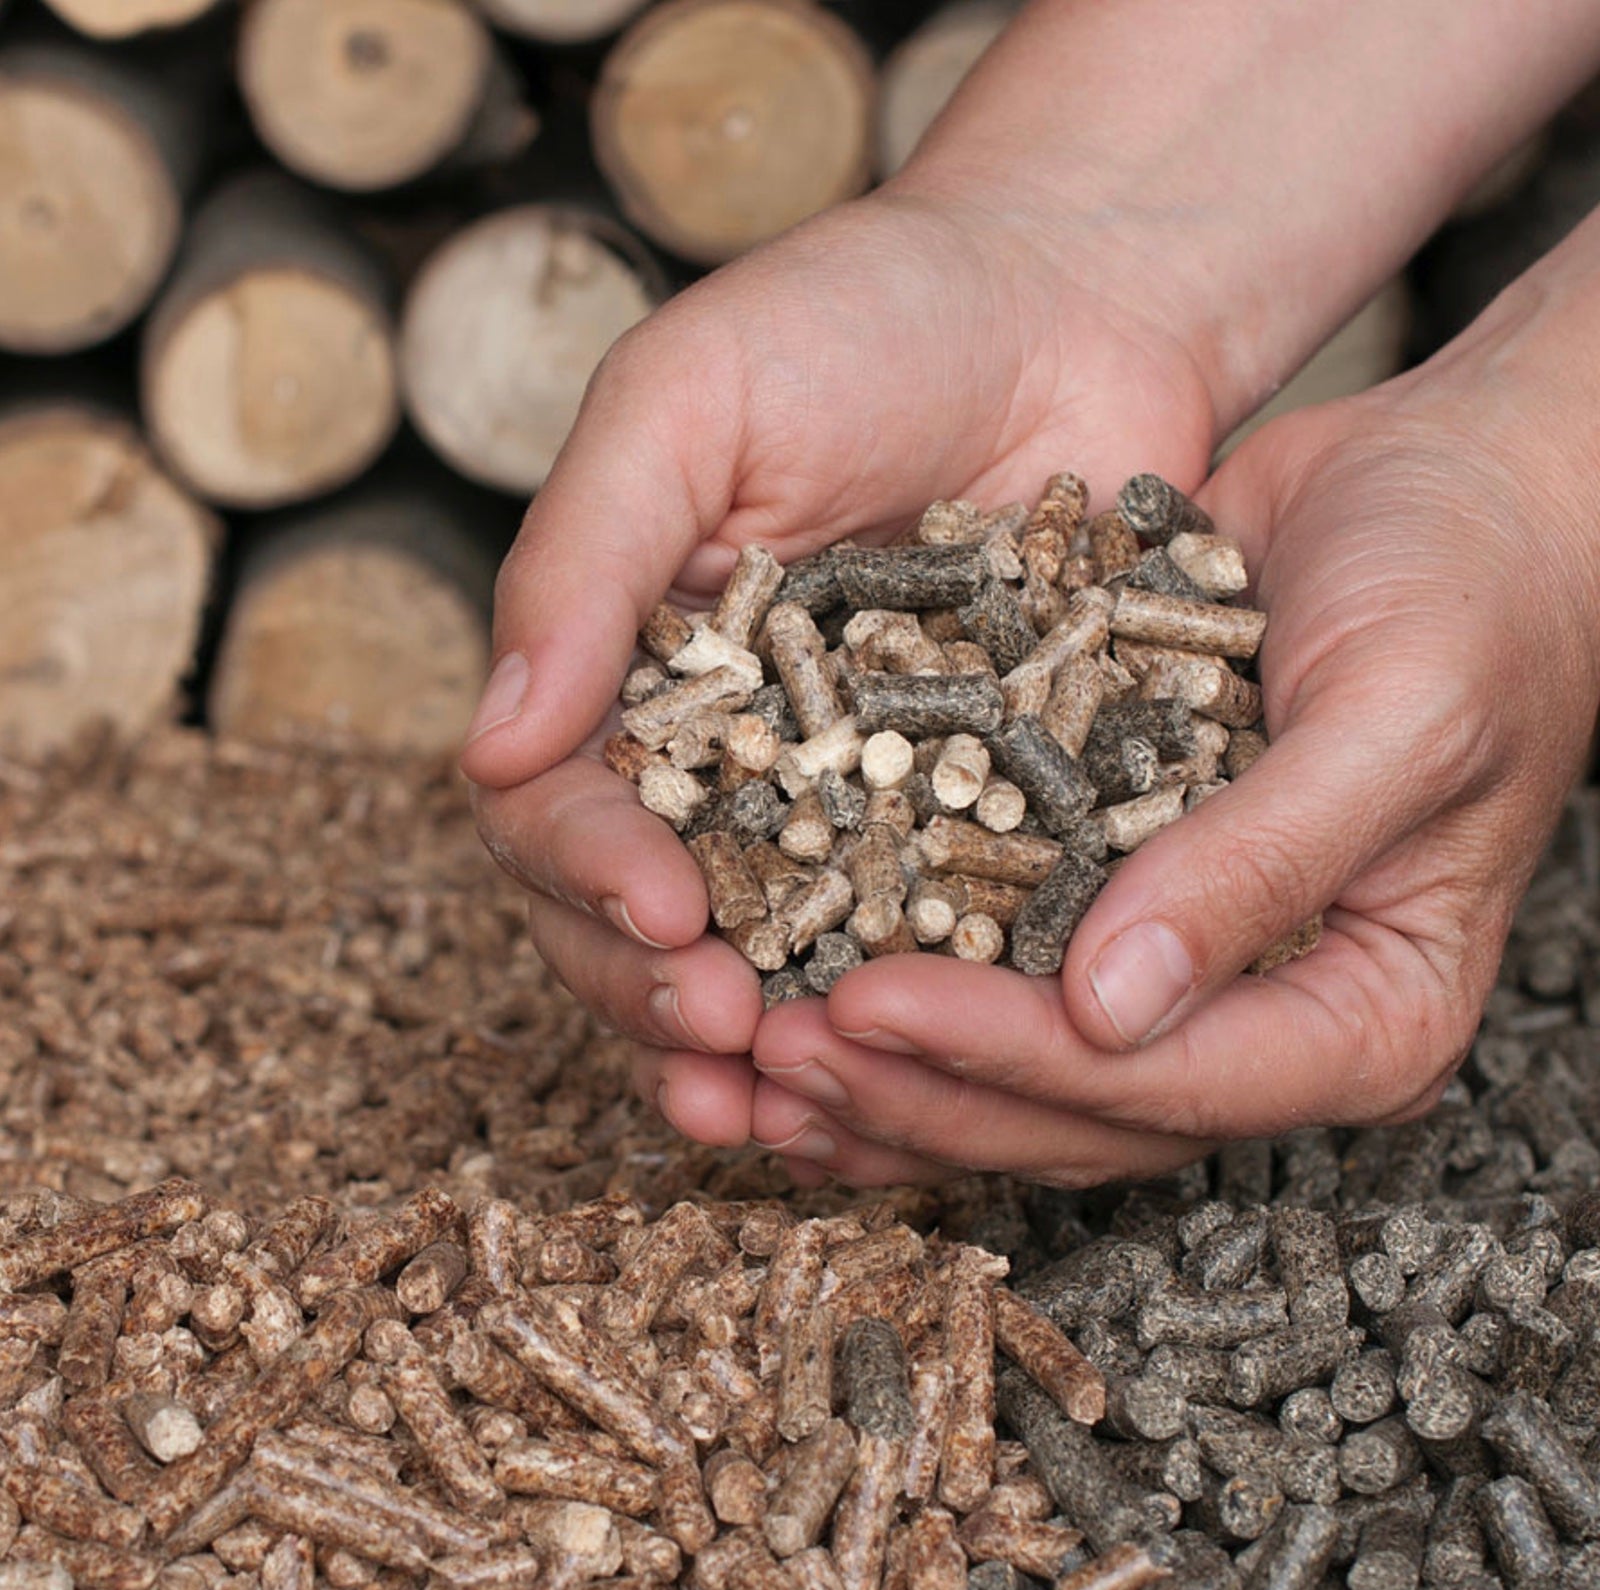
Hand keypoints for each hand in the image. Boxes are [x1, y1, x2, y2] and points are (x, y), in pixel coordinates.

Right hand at [462, 183, 1217, 1156]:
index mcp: (626, 670)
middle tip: (721, 1044)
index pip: (555, 806)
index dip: (588, 876)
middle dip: (660, 993)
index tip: (663, 915)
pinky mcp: (964, 815)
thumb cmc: (859, 318)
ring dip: (757, 1051)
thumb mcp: (688, 402)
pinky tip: (903, 1079)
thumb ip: (583, 562)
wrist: (1071, 302)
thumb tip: (491, 746)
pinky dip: (893, 1015)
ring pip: (764, 955)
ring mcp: (841, 796)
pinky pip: (909, 937)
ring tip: (783, 1116)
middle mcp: (719, 753)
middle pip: (640, 915)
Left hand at [749, 301, 1599, 1186]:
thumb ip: (1264, 863)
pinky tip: (795, 979)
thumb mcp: (1395, 719)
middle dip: (915, 1089)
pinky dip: (901, 985)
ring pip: (1019, 1072)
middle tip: (768, 1051)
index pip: (1161, 1084)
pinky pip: (998, 971)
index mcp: (1362, 1016)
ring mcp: (1186, 966)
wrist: (1455, 496)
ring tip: (750, 1051)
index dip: (1002, 1060)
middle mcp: (1264, 1015)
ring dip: (886, 1073)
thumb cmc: (1468, 596)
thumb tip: (1111, 1008)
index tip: (859, 1005)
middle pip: (1074, 1110)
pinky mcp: (1116, 895)